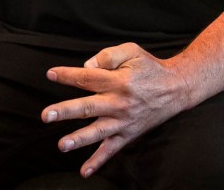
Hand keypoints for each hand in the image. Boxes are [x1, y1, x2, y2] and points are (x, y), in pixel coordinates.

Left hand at [42, 42, 192, 177]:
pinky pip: (112, 150)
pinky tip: (84, 171)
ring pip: (98, 131)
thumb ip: (108, 56)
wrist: (176, 88)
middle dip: (65, 111)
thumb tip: (86, 67)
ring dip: (79, 138)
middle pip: (88, 107)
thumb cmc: (150, 68)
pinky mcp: (128, 134)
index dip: (67, 76)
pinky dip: (98, 161)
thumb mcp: (132, 51)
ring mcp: (123, 121)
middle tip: (47, 115)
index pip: (87, 78)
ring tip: (62, 144)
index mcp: (118, 81)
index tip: (50, 75)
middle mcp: (119, 102)